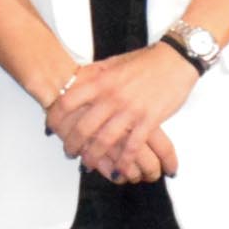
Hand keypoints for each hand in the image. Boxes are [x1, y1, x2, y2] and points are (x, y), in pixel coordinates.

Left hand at [46, 49, 195, 175]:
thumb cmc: (145, 61)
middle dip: (73, 145)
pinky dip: (124, 160)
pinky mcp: (149, 120)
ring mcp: (130, 110)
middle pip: (83, 127)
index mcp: (101, 81)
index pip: (68, 101)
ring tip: (88, 164)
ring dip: (94, 157)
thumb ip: (94, 74)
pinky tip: (119, 169)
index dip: (56, 117)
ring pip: (105, 141)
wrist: (176, 59)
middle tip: (70, 153)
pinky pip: (132, 146)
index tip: (52, 127)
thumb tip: (75, 81)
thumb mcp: (114, 62)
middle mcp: (112, 97)